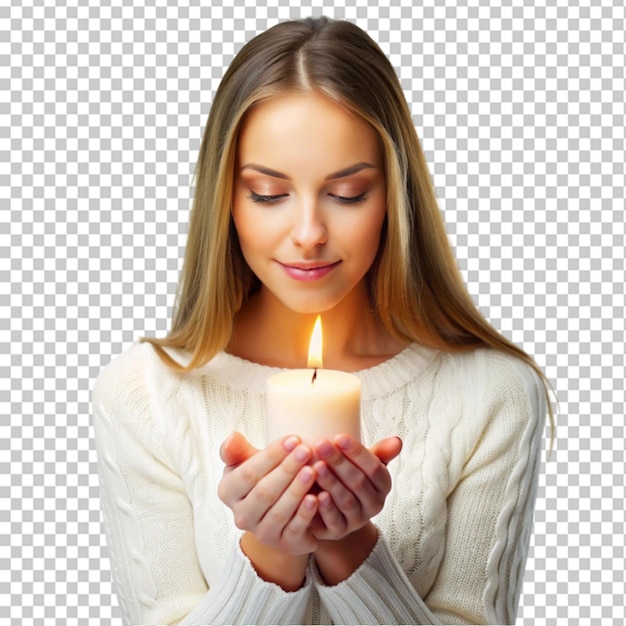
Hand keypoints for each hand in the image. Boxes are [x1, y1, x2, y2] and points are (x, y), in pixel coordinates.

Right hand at [217, 432, 319, 555]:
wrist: (281, 510)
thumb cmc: (264, 478)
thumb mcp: (248, 462)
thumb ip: (237, 450)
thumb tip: (232, 438)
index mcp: (228, 491)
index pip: (248, 472)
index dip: (271, 455)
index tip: (293, 439)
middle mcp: (241, 516)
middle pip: (264, 492)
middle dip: (287, 469)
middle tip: (307, 450)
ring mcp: (262, 533)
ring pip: (280, 511)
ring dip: (297, 490)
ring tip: (313, 470)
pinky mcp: (284, 544)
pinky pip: (295, 529)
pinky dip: (305, 513)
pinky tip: (317, 498)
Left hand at [309, 434, 401, 540]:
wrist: (332, 510)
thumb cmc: (347, 477)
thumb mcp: (362, 464)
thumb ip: (379, 452)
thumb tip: (397, 440)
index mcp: (383, 484)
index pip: (373, 467)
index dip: (356, 452)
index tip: (339, 437)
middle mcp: (374, 504)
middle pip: (358, 482)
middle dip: (338, 461)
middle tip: (321, 445)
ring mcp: (358, 520)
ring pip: (346, 500)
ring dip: (331, 482)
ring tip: (316, 466)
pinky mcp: (340, 532)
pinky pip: (335, 520)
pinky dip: (326, 508)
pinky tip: (316, 495)